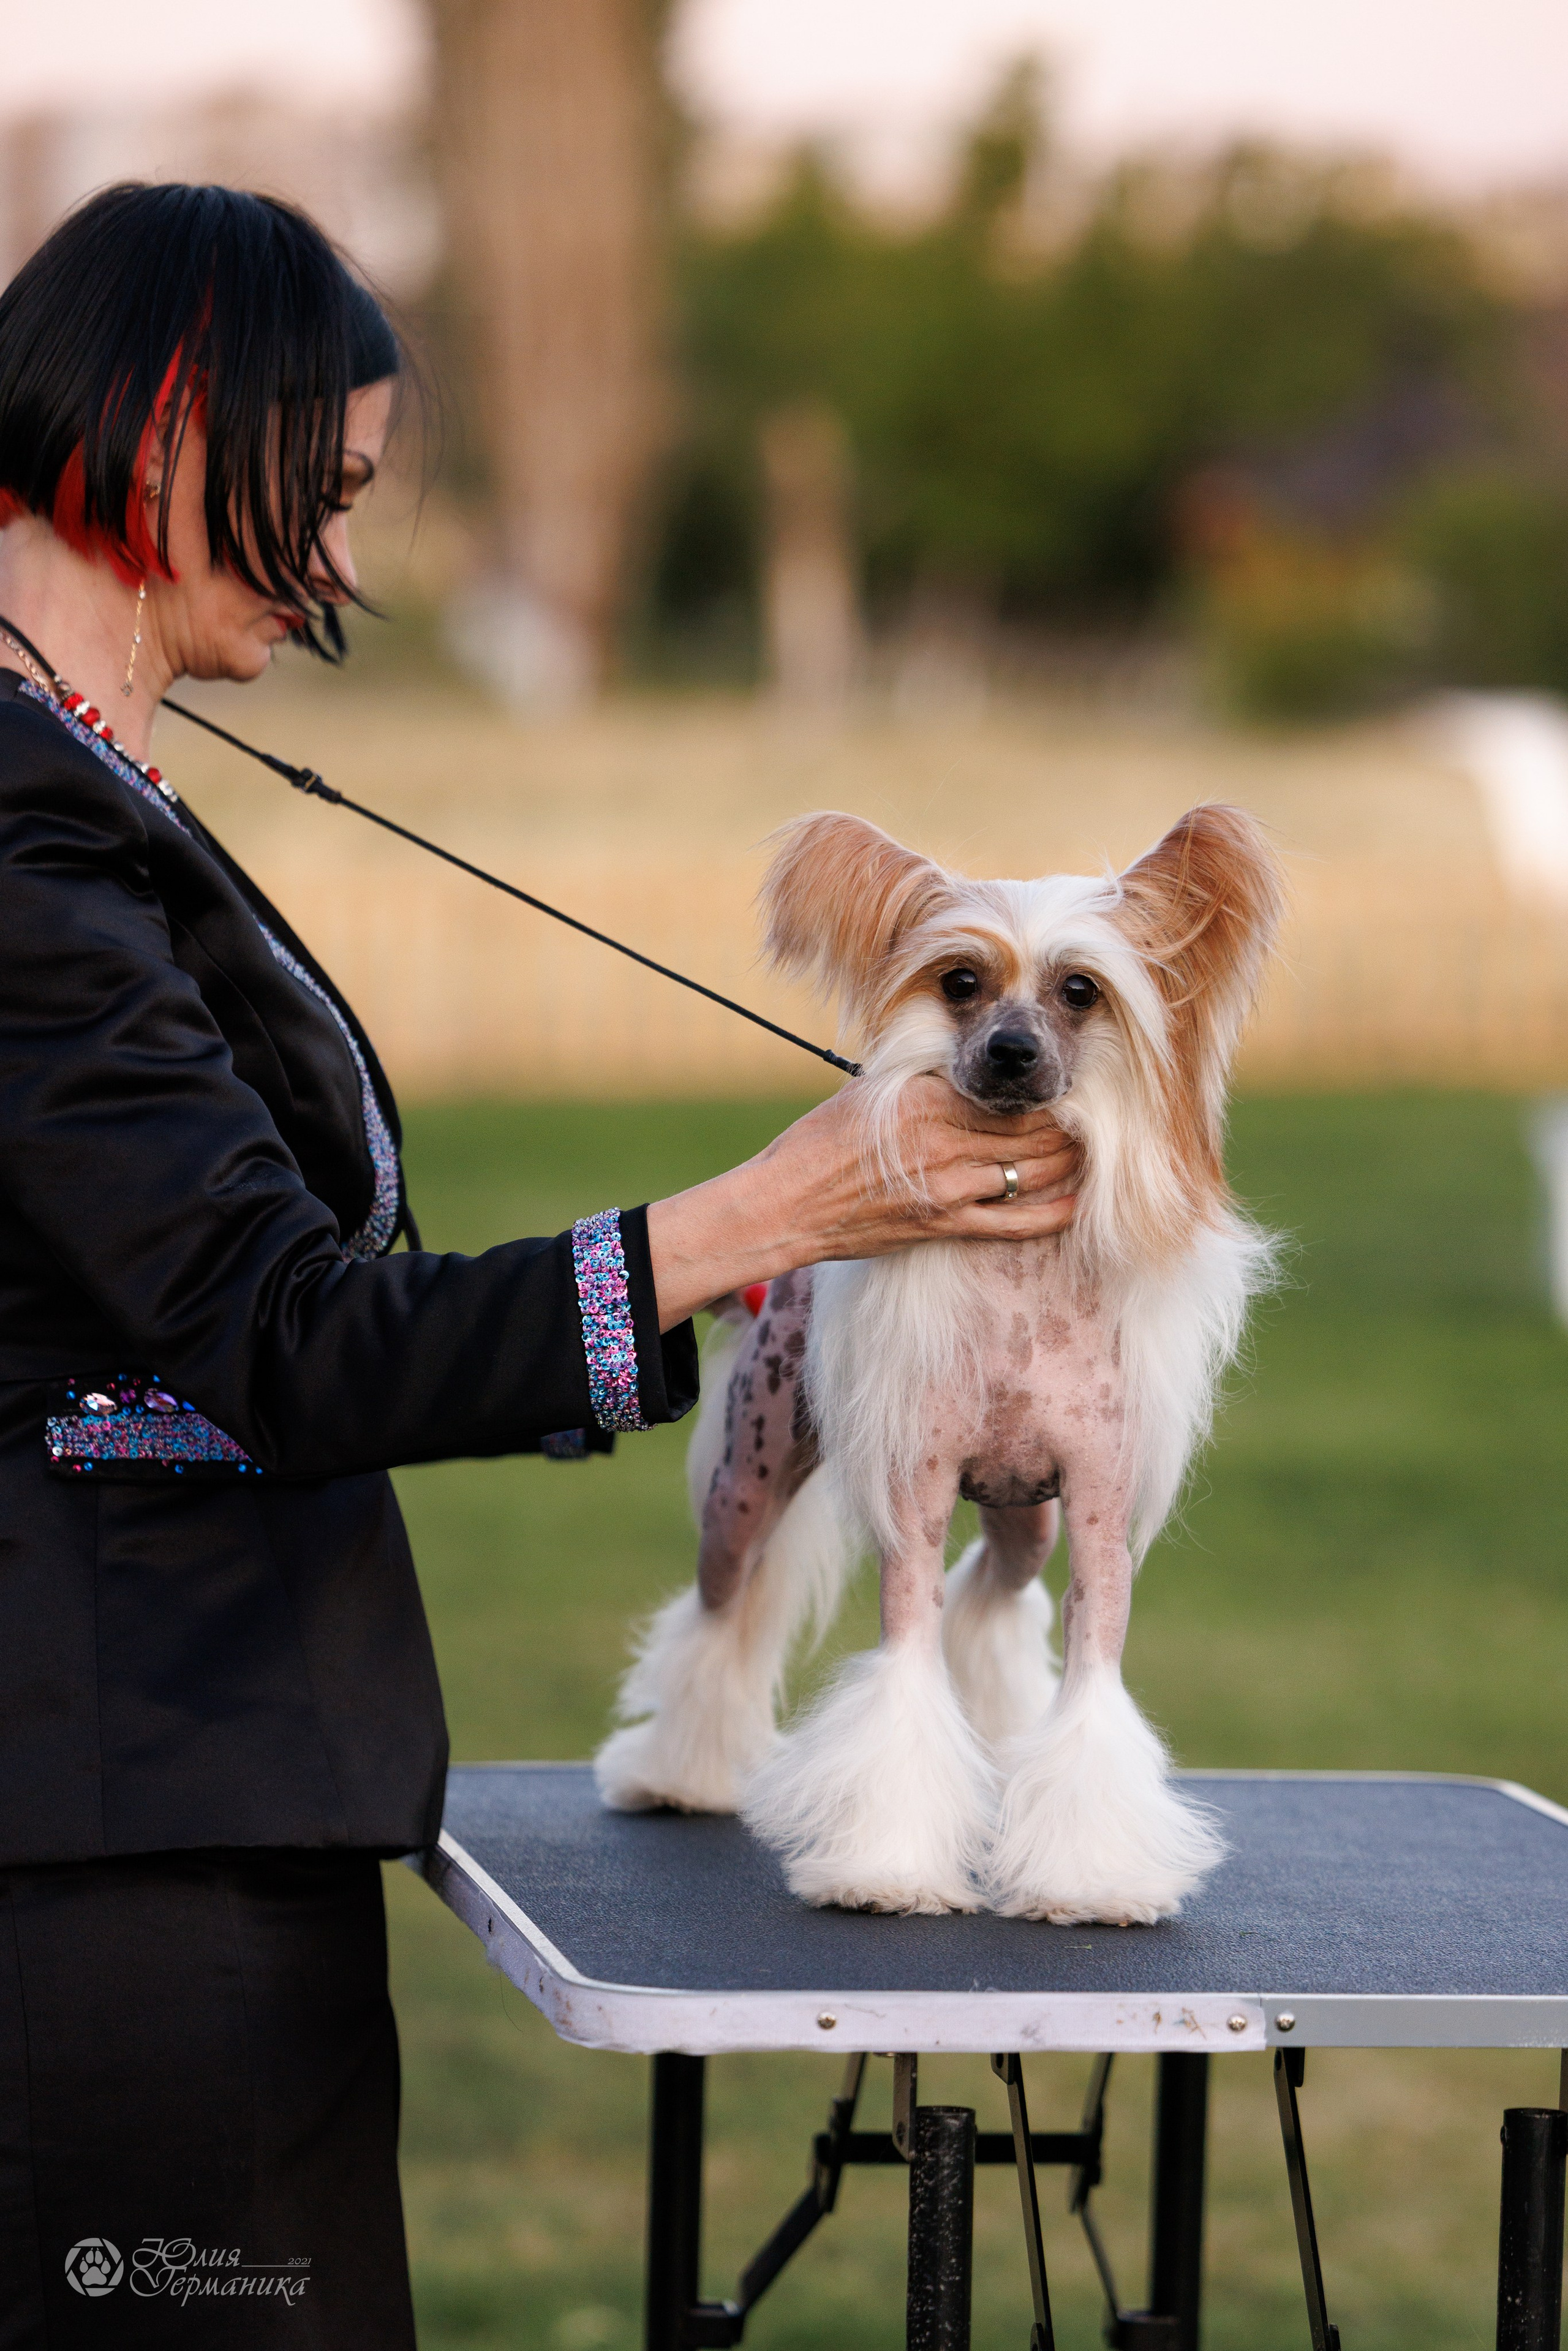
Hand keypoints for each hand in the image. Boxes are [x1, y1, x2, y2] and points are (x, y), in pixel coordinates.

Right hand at [646, 1074, 1078, 1330]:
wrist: (788, 1204)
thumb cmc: (820, 1141)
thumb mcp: (869, 1087)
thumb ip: (919, 1073)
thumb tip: (959, 1055)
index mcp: (927, 1101)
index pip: (1008, 1096)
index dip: (1047, 1093)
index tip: (1067, 1083)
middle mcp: (945, 1144)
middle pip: (1032, 1133)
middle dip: (1069, 1125)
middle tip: (1093, 1116)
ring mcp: (949, 1190)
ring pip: (1033, 1173)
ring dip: (1069, 1162)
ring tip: (1091, 1149)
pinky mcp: (945, 1226)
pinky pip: (1016, 1223)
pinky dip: (1053, 1212)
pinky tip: (1077, 1201)